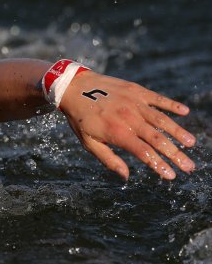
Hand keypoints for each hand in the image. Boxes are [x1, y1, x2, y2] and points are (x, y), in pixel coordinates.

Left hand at [59, 71, 195, 179]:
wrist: (73, 87)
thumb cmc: (80, 119)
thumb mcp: (88, 142)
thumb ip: (108, 159)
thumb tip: (125, 176)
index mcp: (117, 133)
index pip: (144, 153)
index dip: (159, 165)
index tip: (172, 176)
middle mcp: (129, 118)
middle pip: (158, 139)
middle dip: (175, 155)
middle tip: (189, 167)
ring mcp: (134, 102)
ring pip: (162, 119)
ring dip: (178, 132)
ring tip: (191, 143)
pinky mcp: (136, 90)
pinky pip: (158, 98)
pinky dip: (172, 105)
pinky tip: (185, 112)